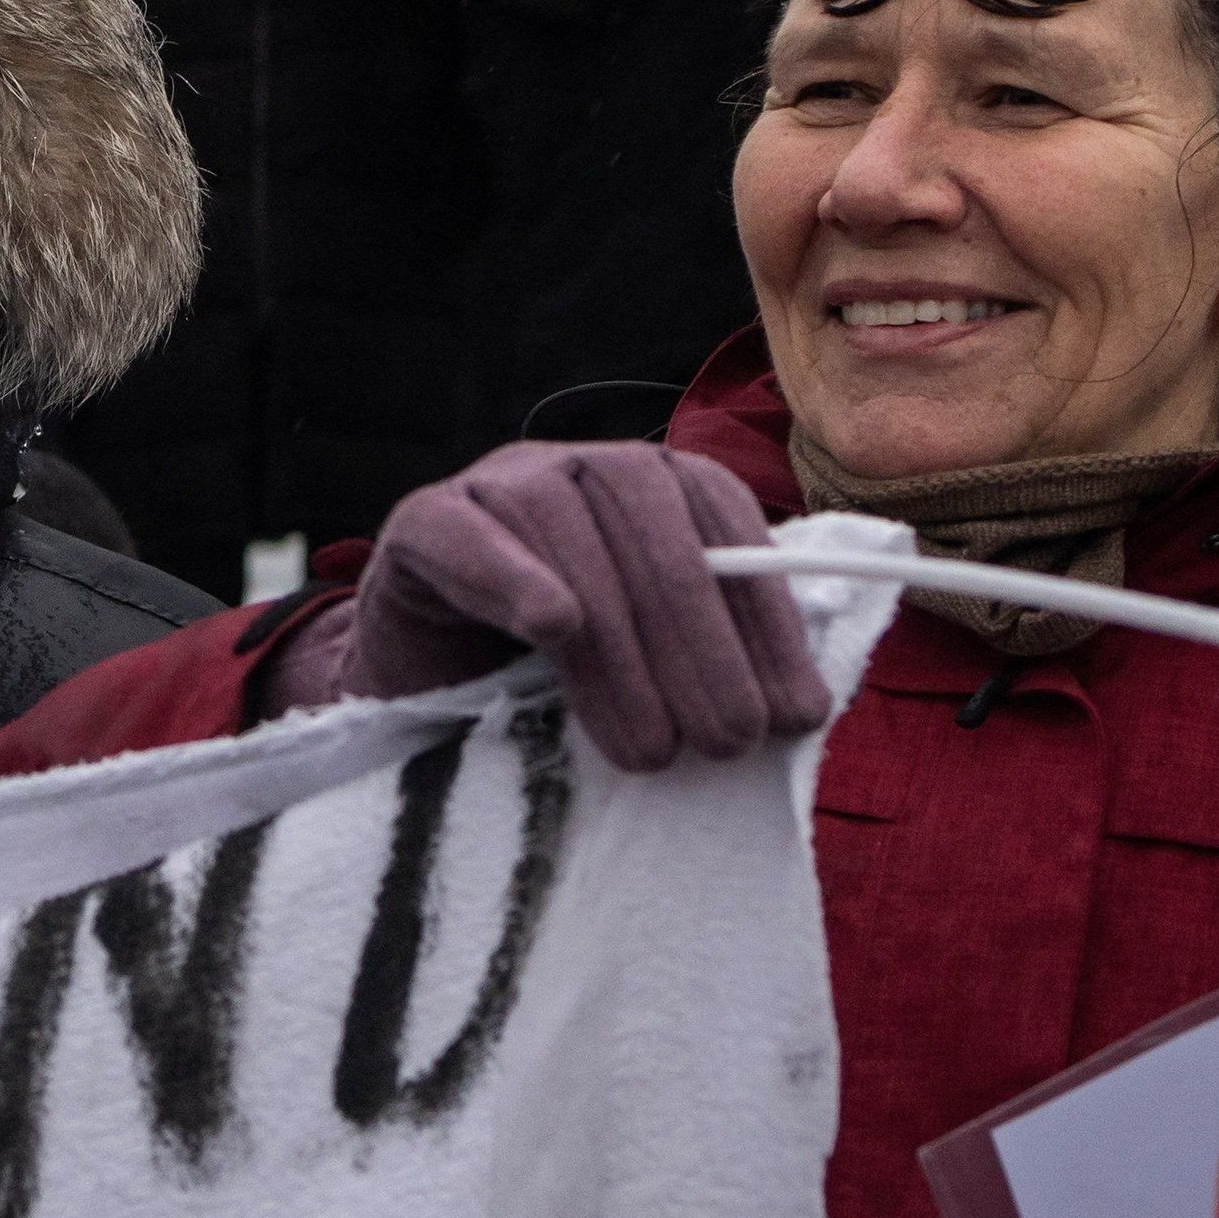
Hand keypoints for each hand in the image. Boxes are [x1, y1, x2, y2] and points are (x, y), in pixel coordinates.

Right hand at [284, 443, 833, 771]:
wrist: (419, 678)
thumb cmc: (546, 676)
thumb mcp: (645, 663)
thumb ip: (712, 659)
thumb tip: (798, 710)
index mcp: (657, 486)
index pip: (727, 529)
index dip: (765, 620)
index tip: (795, 714)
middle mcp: (586, 468)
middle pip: (656, 533)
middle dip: (703, 647)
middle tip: (729, 743)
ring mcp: (501, 483)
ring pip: (570, 538)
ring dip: (620, 651)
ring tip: (651, 749)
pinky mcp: (423, 520)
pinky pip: (465, 533)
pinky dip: (510, 574)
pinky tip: (551, 624)